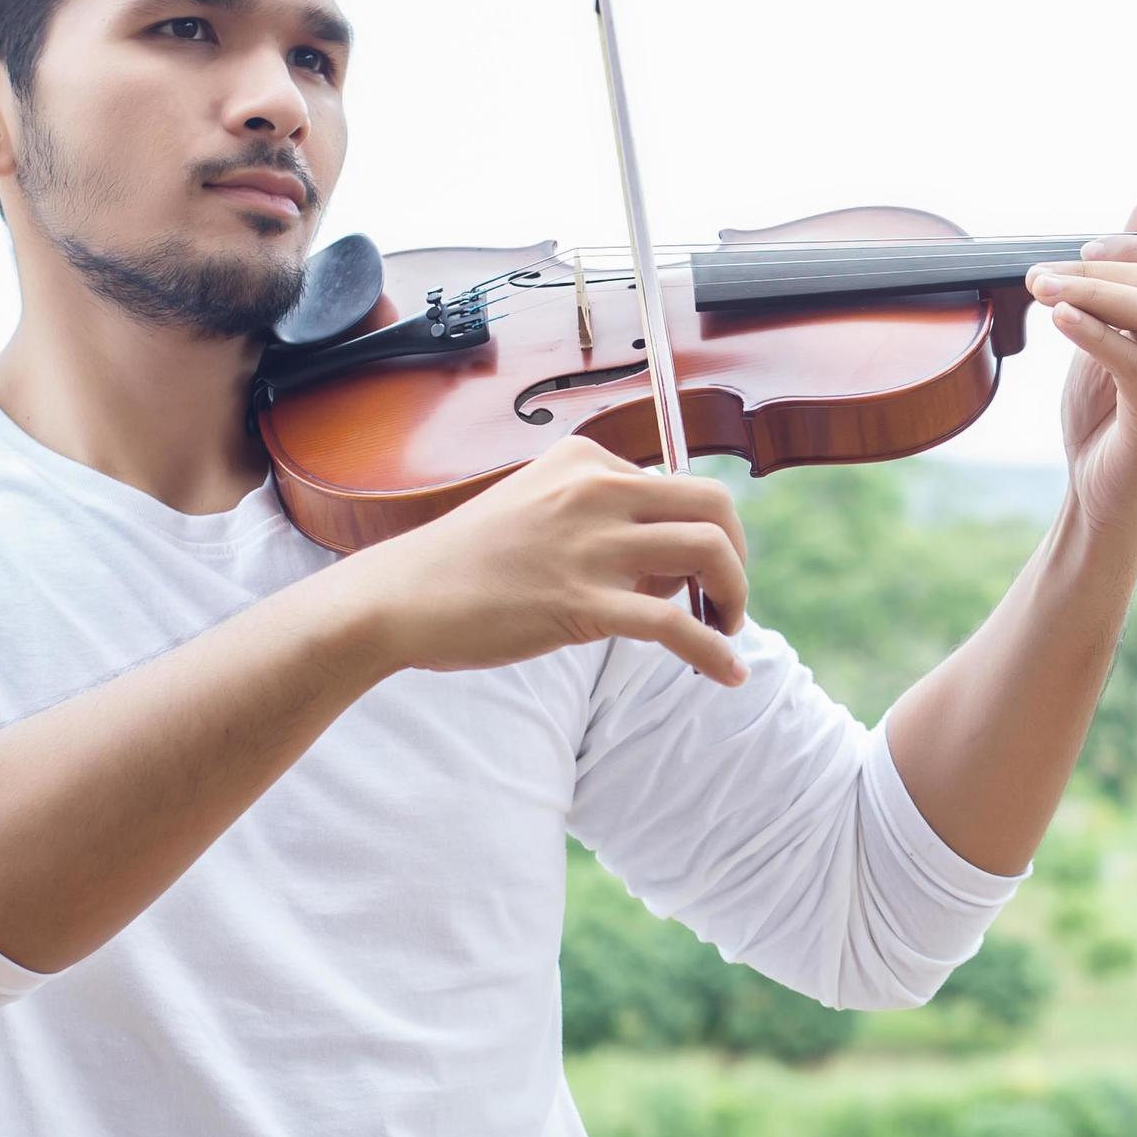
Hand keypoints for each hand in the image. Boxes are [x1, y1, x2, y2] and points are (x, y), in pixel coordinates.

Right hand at [327, 435, 751, 684]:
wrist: (399, 597)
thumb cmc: (464, 563)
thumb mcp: (535, 510)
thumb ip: (595, 520)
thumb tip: (663, 567)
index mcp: (584, 461)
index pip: (679, 486)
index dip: (699, 533)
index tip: (689, 576)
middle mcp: (594, 489)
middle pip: (713, 504)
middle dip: (737, 553)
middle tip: (727, 597)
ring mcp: (589, 543)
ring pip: (707, 552)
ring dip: (734, 595)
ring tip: (727, 630)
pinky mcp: (580, 601)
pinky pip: (675, 625)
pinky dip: (715, 651)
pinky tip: (729, 675)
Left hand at [1025, 195, 1136, 556]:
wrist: (1102, 491)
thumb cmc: (1110, 411)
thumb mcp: (1115, 328)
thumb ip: (1133, 270)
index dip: (1132, 247)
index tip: (1079, 252)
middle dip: (1094, 270)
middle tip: (1039, 274)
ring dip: (1086, 293)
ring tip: (1040, 289)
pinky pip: (1130, 360)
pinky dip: (1090, 330)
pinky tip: (1058, 317)